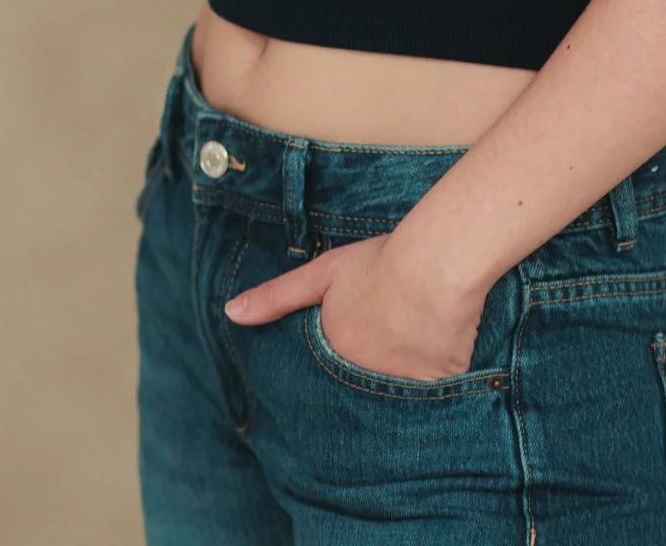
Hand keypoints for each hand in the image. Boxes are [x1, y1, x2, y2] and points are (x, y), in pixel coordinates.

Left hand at [223, 229, 488, 380]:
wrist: (434, 270)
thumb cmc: (377, 265)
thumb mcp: (321, 274)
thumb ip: (277, 298)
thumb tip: (230, 313)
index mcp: (331, 357)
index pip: (321, 384)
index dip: (332, 373)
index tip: (341, 364)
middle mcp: (360, 383)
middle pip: (357, 396)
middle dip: (360, 387)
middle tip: (377, 357)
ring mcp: (398, 392)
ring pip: (393, 400)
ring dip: (395, 387)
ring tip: (406, 356)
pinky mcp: (434, 392)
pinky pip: (430, 397)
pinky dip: (430, 386)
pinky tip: (435, 358)